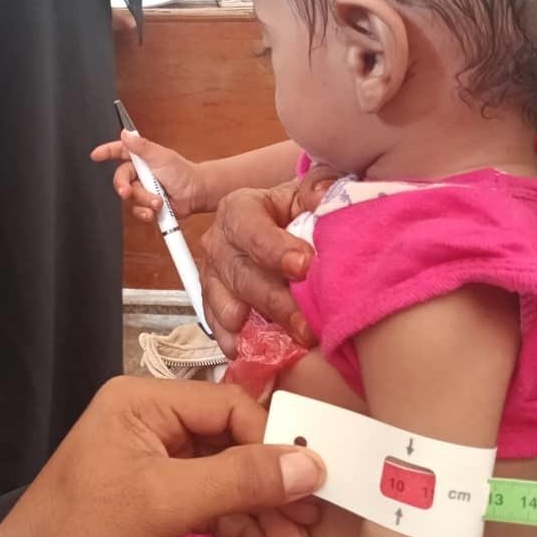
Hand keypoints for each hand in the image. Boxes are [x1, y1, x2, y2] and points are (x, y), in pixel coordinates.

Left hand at [0, 378, 324, 536]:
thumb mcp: (163, 503)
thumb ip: (238, 480)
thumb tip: (309, 465)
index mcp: (145, 402)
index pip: (227, 405)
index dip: (269, 440)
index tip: (308, 477)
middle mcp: (156, 425)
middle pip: (233, 445)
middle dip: (269, 490)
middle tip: (307, 522)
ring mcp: (160, 465)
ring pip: (228, 481)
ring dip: (262, 518)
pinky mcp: (162, 501)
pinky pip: (214, 508)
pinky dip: (241, 534)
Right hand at [90, 130, 207, 221]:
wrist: (195, 193)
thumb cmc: (182, 172)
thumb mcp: (161, 156)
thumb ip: (141, 146)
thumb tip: (125, 133)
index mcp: (142, 159)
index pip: (120, 152)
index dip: (106, 152)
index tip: (95, 155)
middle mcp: (140, 174)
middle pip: (120, 179)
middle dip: (123, 186)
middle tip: (127, 191)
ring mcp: (143, 190)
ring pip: (130, 198)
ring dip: (144, 200)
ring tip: (158, 201)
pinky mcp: (148, 205)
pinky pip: (137, 211)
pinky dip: (145, 213)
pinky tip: (154, 212)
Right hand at [200, 165, 340, 356]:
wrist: (290, 229)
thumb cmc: (299, 211)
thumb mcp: (310, 192)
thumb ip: (319, 186)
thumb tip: (321, 196)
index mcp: (241, 208)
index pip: (249, 226)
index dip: (274, 247)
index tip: (304, 266)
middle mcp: (220, 240)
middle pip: (239, 271)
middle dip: (273, 299)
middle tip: (304, 322)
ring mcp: (215, 273)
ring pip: (225, 299)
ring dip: (252, 323)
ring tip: (276, 341)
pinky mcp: (217, 300)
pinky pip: (216, 321)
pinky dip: (230, 337)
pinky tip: (244, 350)